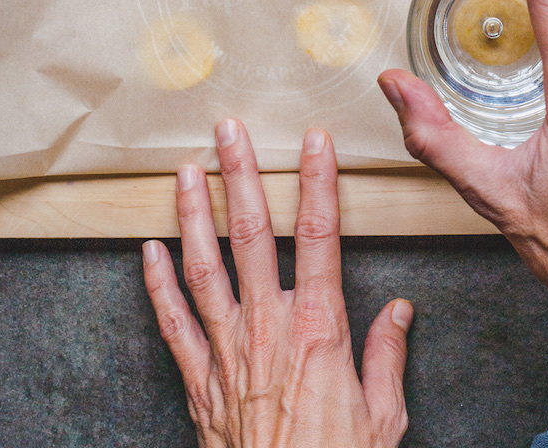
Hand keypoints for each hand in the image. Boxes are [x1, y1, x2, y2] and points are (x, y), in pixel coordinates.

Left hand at [142, 120, 412, 447]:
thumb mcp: (383, 417)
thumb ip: (388, 356)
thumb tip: (399, 311)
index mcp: (319, 328)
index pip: (321, 236)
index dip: (318, 182)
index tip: (314, 141)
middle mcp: (268, 326)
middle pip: (252, 234)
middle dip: (241, 176)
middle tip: (229, 131)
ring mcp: (227, 350)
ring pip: (204, 266)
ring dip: (194, 214)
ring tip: (186, 171)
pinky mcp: (199, 380)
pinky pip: (173, 323)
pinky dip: (158, 284)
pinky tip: (148, 250)